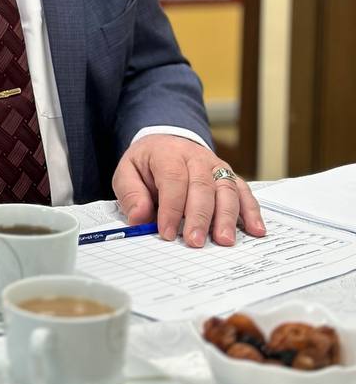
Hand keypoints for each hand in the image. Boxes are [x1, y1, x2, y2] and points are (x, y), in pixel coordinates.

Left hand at [112, 134, 265, 247]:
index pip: (173, 180)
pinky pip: (244, 192)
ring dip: (227, 217)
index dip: (171, 208)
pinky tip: (256, 230)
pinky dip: (252, 211)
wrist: (167, 142)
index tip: (167, 233)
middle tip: (195, 242)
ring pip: (226, 189)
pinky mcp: (230, 176)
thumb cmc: (148, 163)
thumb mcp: (128, 172)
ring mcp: (216, 166)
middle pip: (202, 186)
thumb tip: (139, 218)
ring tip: (224, 241)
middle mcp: (196, 158)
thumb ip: (131, 194)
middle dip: (199, 217)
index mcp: (168, 154)